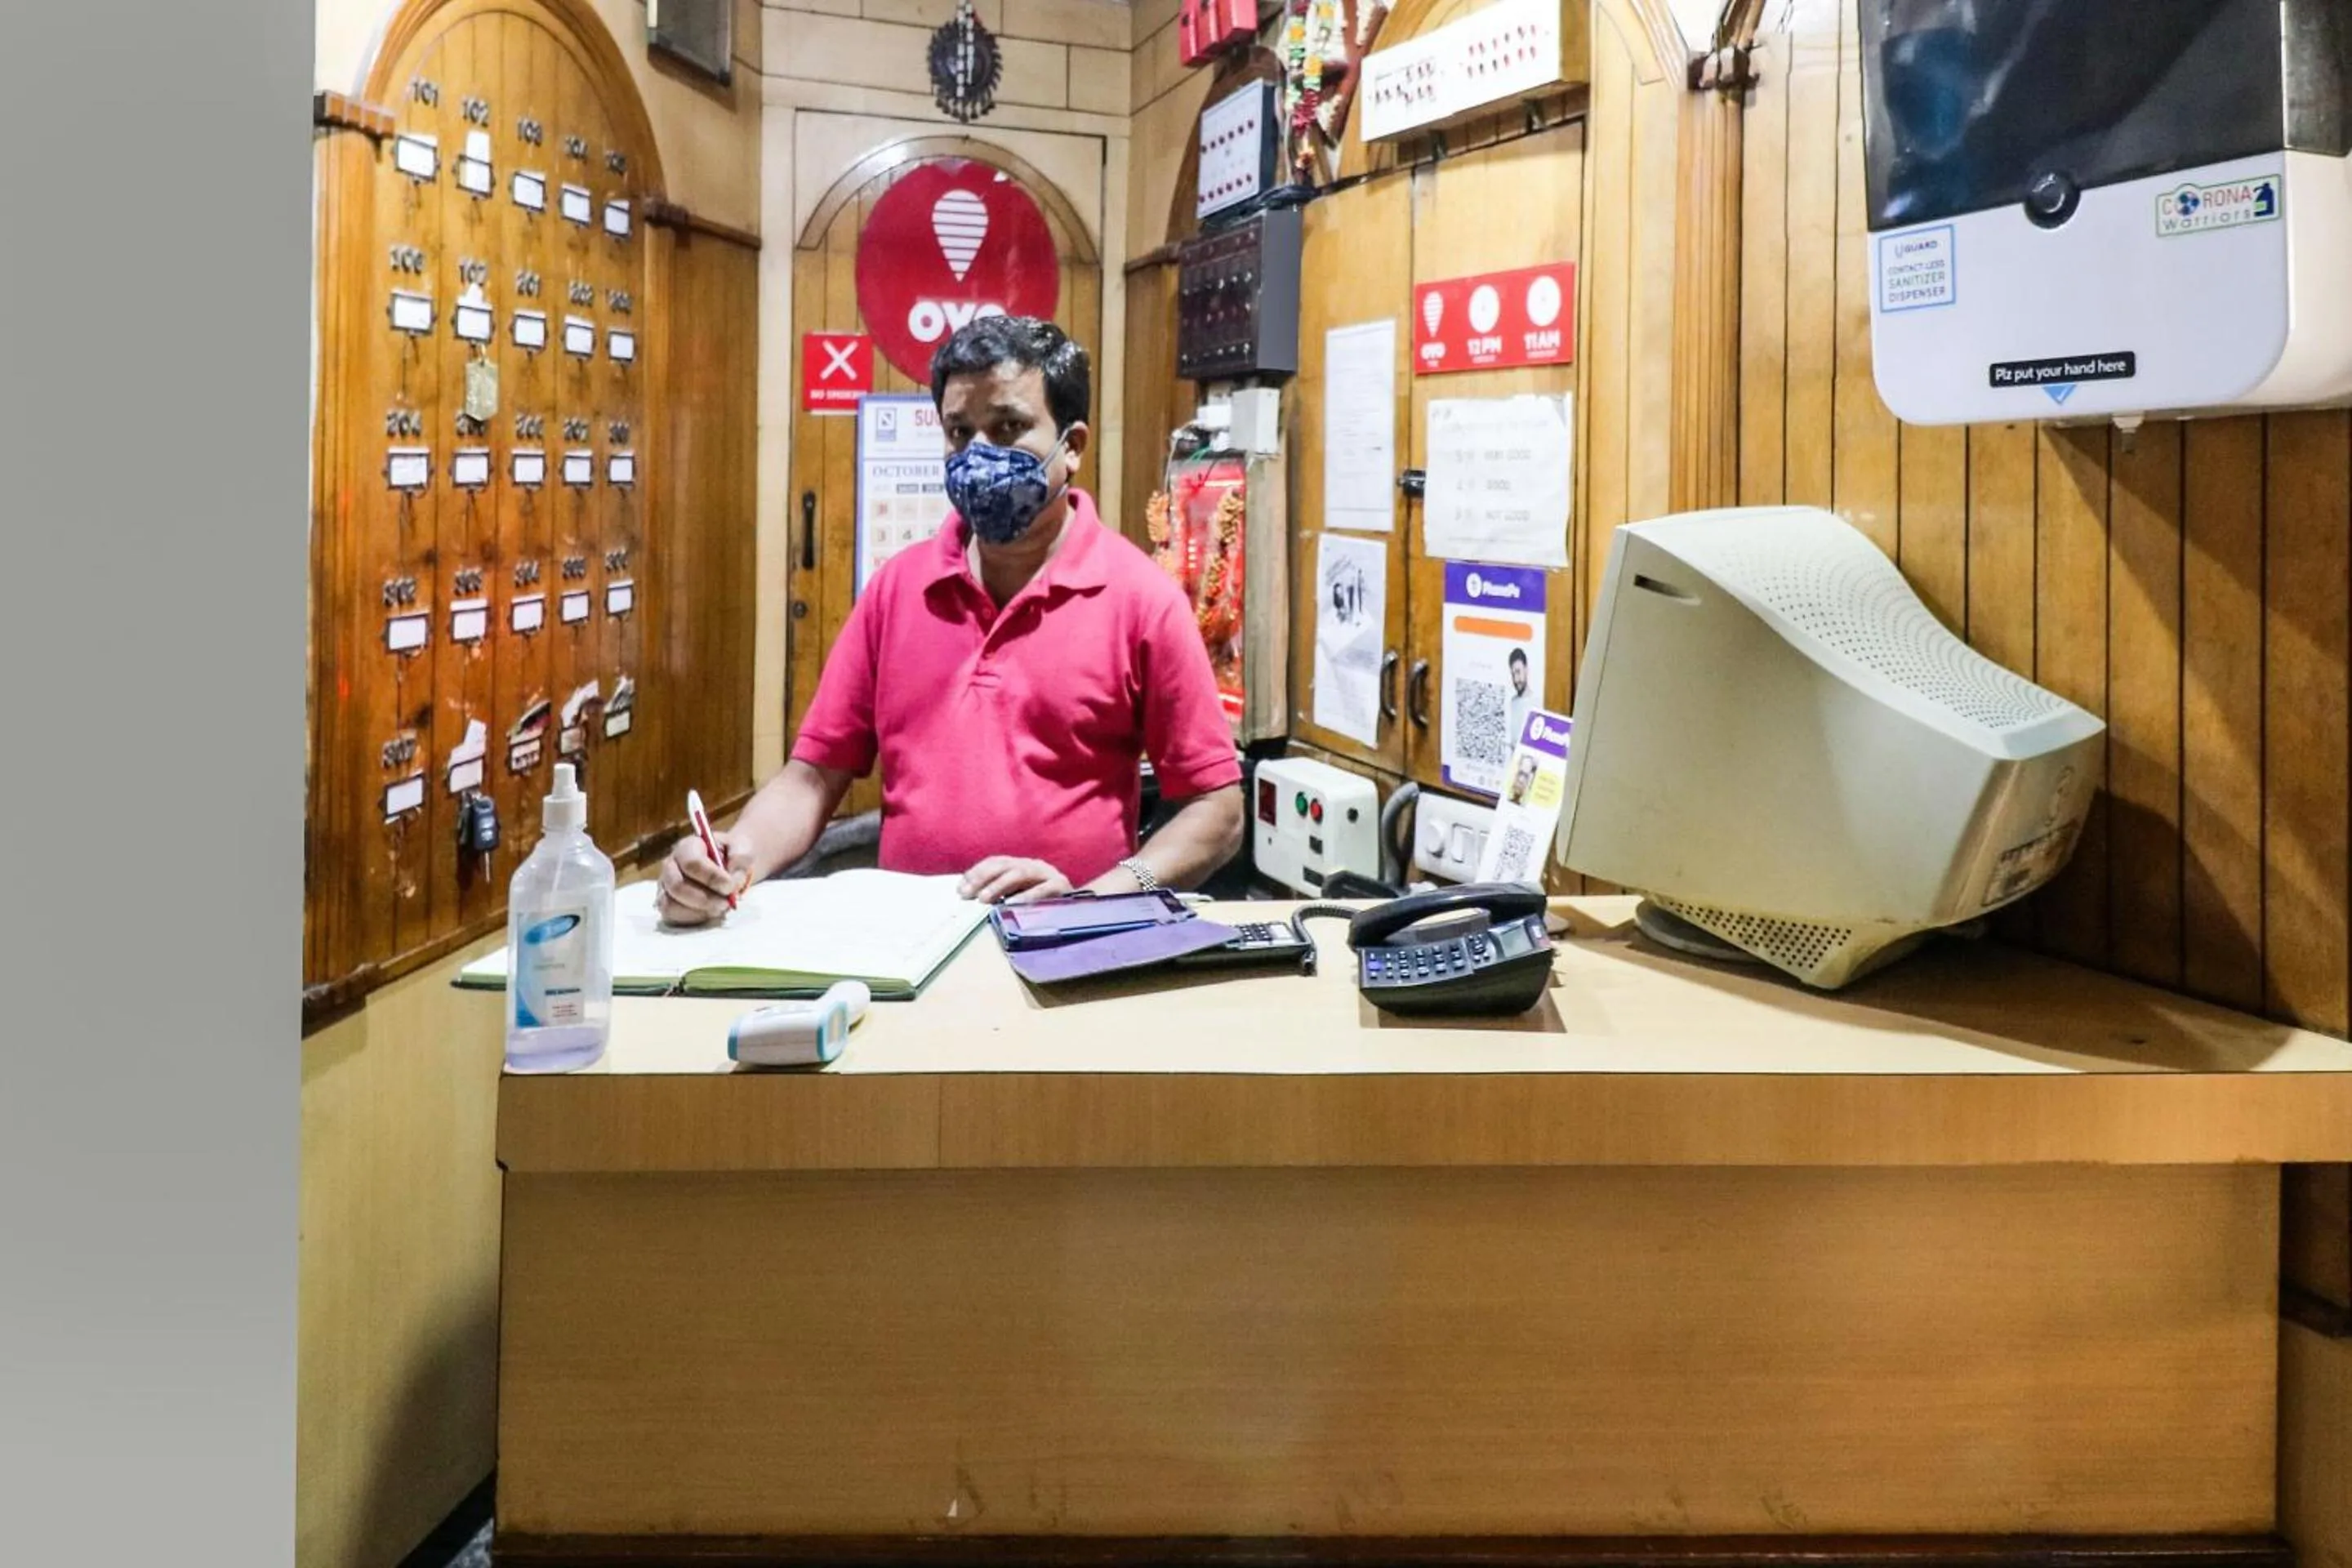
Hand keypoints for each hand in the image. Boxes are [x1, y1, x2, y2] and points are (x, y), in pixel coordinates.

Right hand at [656, 828, 755, 925]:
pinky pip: (671, 916)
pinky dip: (692, 919)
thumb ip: (740, 860)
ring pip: (670, 904)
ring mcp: (665, 885)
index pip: (691, 862)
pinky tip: (710, 912)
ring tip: (720, 907)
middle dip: (705, 899)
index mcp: (687, 846)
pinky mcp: (667, 903)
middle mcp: (670, 865)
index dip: (711, 877)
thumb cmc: (732, 855)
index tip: (730, 886)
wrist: (728, 865)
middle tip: (727, 902)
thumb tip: (733, 881)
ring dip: (698, 911)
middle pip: (677, 886)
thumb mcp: (742, 848)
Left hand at [958, 856, 1073, 904]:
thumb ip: (999, 892)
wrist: (1081, 910)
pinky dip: (1027, 896)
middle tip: (967, 895)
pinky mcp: (1062, 886)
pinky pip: (1042, 889)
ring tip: (984, 900)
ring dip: (999, 885)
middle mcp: (1033, 864)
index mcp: (1021, 864)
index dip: (977, 872)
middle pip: (1004, 865)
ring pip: (1019, 873)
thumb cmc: (1043, 905)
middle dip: (983, 878)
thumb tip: (968, 894)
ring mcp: (1048, 873)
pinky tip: (1012, 905)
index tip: (960, 888)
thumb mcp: (1018, 895)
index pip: (995, 861)